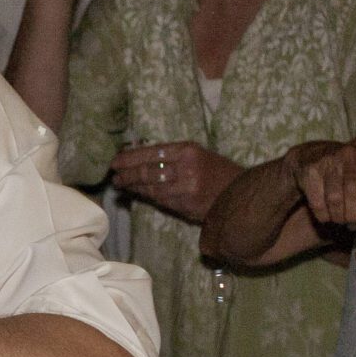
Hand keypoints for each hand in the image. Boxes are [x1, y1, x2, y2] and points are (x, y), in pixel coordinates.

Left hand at [109, 140, 241, 224]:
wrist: (241, 193)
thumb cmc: (218, 172)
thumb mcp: (197, 155)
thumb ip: (171, 155)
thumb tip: (139, 157)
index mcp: (188, 150)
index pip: (151, 152)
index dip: (130, 157)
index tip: (115, 161)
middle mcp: (186, 167)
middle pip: (147, 170)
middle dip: (127, 174)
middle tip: (114, 176)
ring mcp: (186, 188)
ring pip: (151, 188)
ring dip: (134, 187)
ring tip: (121, 185)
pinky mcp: (186, 205)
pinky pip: (161, 201)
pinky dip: (148, 197)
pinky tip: (138, 194)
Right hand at [288, 139, 355, 231]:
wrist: (314, 156)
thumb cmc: (349, 173)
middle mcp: (350, 155)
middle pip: (354, 191)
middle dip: (354, 214)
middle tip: (353, 224)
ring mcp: (328, 161)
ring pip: (335, 198)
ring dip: (339, 216)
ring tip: (341, 220)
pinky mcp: (310, 171)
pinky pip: (317, 201)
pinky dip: (323, 215)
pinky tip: (327, 215)